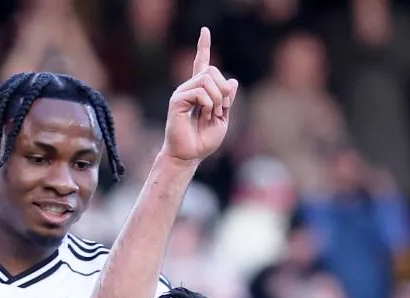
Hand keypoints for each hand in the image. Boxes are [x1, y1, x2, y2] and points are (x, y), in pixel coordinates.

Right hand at [161, 27, 238, 164]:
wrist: (190, 155)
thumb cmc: (204, 140)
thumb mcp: (223, 119)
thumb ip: (228, 101)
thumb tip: (232, 81)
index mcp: (200, 90)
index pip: (201, 64)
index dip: (203, 47)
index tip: (204, 31)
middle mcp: (189, 87)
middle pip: (212, 70)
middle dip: (224, 90)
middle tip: (221, 109)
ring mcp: (182, 92)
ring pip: (208, 80)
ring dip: (218, 99)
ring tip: (212, 114)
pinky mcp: (177, 100)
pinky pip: (200, 91)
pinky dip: (209, 104)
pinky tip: (204, 115)